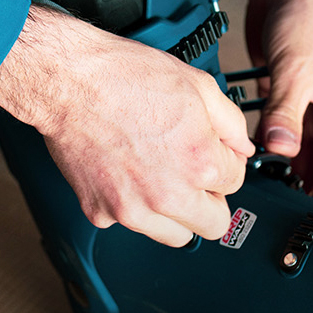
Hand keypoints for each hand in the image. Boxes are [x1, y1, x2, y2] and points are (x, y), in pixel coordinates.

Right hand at [0, 6, 254, 246]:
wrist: (69, 80)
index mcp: (200, 163)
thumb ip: (231, 123)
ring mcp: (132, 210)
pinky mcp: (100, 212)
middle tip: (194, 175)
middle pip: (214, 225)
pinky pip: (129, 224)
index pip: (236, 183)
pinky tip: (125, 174)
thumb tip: (243, 148)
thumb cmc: (125, 76)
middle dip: (210, 200)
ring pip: (175, 235)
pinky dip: (131, 206)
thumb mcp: (198, 85)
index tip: (211, 154)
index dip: (226, 164)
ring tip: (160, 177)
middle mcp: (169, 195)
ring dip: (176, 213)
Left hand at [242, 0, 312, 202]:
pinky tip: (263, 166)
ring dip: (293, 170)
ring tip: (276, 197)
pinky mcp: (291, 95)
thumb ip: (287, 115)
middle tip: (292, 215)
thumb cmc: (312, 18)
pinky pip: (287, 133)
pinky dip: (276, 148)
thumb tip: (280, 151)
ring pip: (307, 151)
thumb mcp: (298, 72)